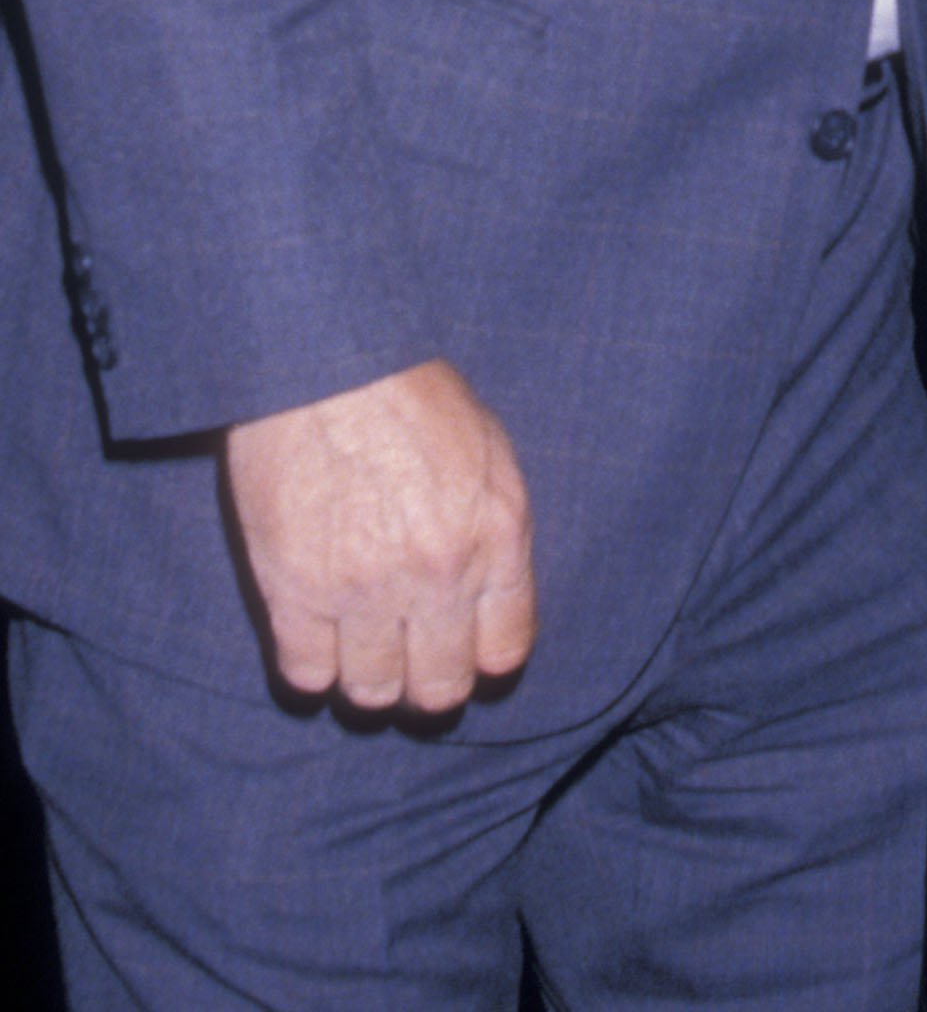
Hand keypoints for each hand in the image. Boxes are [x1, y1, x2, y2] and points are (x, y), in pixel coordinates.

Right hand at [224, 358, 534, 712]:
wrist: (326, 358)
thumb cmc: (409, 391)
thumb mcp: (487, 450)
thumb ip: (493, 529)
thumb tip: (489, 595)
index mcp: (497, 535)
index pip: (505, 651)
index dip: (481, 659)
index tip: (462, 649)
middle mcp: (440, 574)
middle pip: (440, 688)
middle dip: (427, 682)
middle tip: (407, 659)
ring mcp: (365, 589)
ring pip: (373, 695)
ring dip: (367, 679)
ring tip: (357, 645)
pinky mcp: (294, 591)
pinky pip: (306, 676)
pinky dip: (311, 666)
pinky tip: (315, 634)